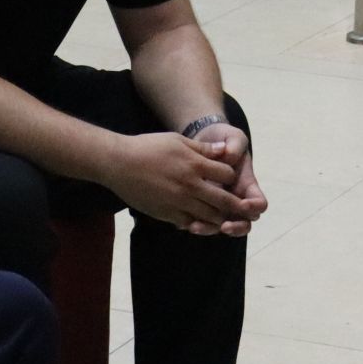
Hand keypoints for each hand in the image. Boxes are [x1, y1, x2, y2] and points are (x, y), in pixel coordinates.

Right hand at [104, 132, 257, 232]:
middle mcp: (191, 185)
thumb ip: (203, 148)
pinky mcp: (167, 214)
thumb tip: (224, 150)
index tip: (228, 178)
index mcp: (195, 164)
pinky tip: (198, 219)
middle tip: (243, 208)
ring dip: (218, 217)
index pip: (227, 174)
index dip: (231, 176)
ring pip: (210, 216)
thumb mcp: (177, 140)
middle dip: (236, 205)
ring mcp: (179, 202)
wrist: (119, 164)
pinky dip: (197, 223)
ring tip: (222, 216)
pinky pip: (190, 223)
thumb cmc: (148, 147)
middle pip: (224, 200)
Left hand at [188, 123, 267, 237]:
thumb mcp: (232, 136)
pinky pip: (202, 222)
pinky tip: (184, 222)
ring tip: (196, 227)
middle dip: (236, 228)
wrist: (201, 141)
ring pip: (221, 227)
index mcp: (247, 185)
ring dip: (211, 229)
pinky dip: (195, 224)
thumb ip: (235, 144)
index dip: (254, 207)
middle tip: (224, 226)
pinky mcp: (202, 207)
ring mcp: (220, 206)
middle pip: (244, 223)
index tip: (243, 204)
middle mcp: (236, 199)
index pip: (259, 203)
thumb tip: (229, 157)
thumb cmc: (221, 139)